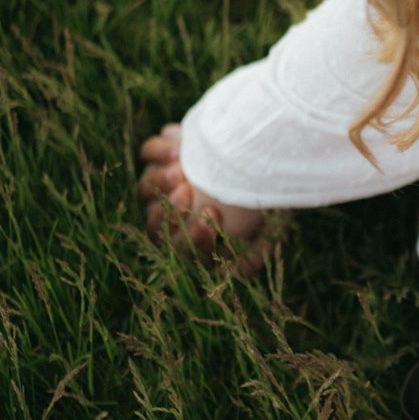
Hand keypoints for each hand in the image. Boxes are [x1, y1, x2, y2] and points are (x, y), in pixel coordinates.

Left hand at [137, 124, 272, 269]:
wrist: (267, 146)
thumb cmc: (269, 193)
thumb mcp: (270, 225)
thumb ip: (253, 252)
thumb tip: (236, 273)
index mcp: (195, 236)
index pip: (183, 248)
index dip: (195, 236)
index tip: (214, 215)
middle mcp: (175, 212)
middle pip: (155, 222)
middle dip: (171, 210)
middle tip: (188, 192)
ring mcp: (165, 182)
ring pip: (147, 188)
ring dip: (161, 182)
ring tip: (179, 171)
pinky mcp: (164, 152)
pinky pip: (149, 153)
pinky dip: (159, 152)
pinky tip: (179, 150)